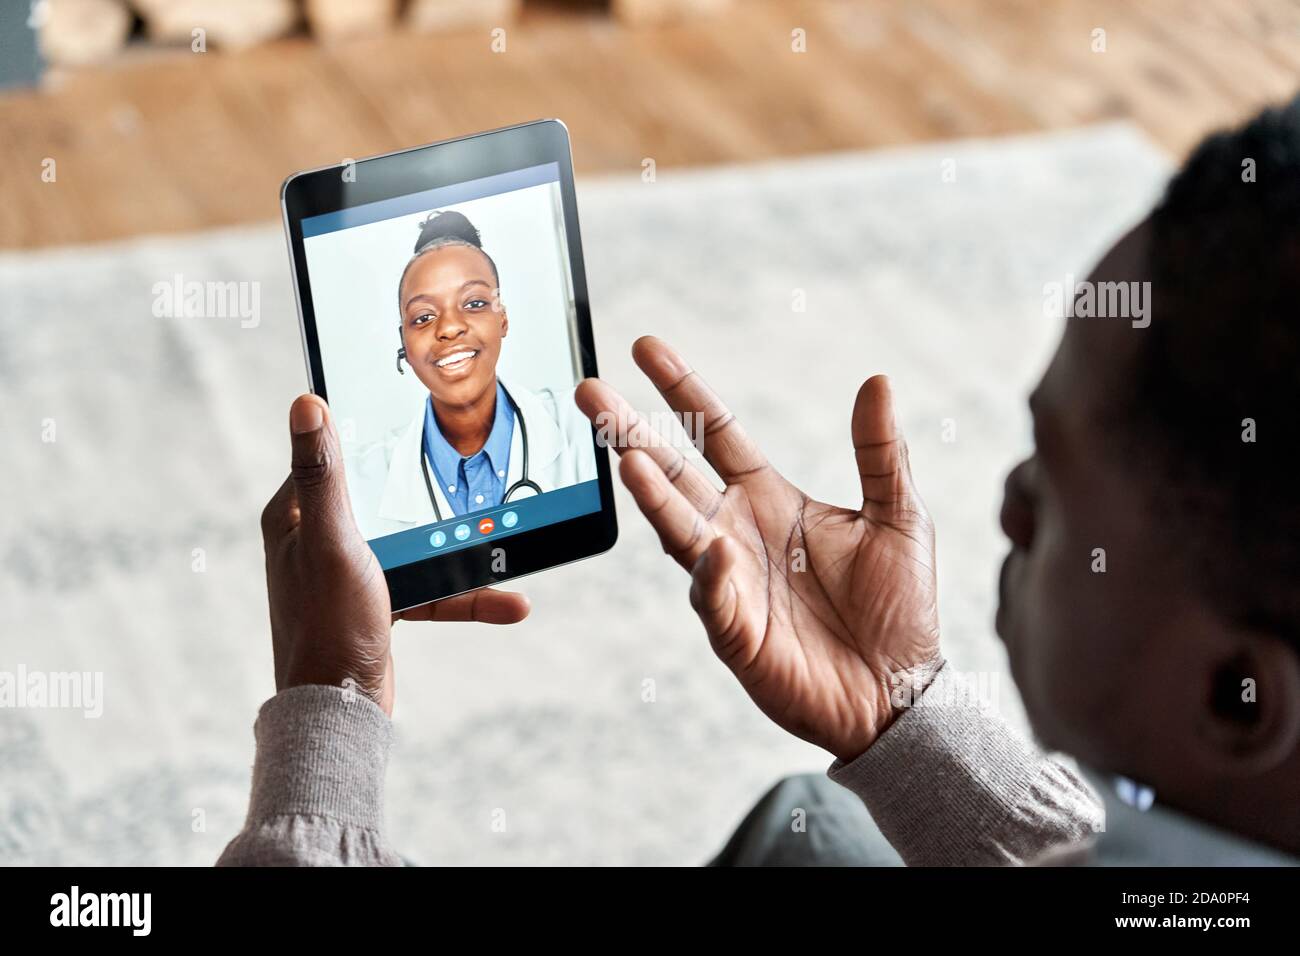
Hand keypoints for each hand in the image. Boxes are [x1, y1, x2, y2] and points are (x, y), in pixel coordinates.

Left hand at [260, 394, 530, 715]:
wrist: (340, 712)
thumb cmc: (327, 624)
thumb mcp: (332, 539)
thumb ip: (323, 474)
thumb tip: (306, 403)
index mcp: (295, 515)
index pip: (332, 454)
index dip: (369, 433)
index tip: (412, 416)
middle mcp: (318, 538)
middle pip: (384, 496)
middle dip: (432, 494)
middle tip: (473, 475)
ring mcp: (350, 572)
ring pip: (414, 542)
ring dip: (460, 551)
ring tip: (504, 548)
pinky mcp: (377, 602)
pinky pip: (428, 585)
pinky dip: (464, 593)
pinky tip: (508, 601)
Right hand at [576, 337, 940, 760]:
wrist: (901, 692)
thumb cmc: (898, 607)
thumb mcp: (898, 516)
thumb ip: (880, 453)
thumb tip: (878, 381)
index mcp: (768, 497)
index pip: (713, 431)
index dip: (681, 389)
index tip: (645, 347)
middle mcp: (736, 531)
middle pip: (672, 472)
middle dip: (630, 432)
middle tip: (590, 393)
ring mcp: (729, 581)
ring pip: (677, 529)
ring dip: (653, 496)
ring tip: (629, 459)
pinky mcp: (736, 633)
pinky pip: (714, 598)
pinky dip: (711, 575)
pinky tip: (716, 552)